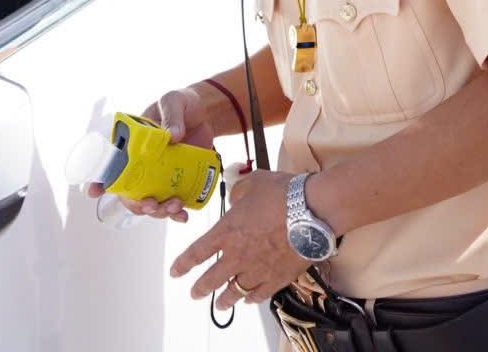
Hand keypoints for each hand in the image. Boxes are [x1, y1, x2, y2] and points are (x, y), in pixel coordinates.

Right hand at [83, 87, 214, 223]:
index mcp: (134, 144)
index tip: (94, 192)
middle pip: (131, 193)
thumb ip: (171, 116)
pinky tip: (183, 215)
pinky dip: (177, 214)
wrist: (205, 113)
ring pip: (152, 203)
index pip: (112, 164)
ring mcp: (161, 175)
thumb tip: (172, 136)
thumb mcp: (172, 101)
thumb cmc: (181, 104)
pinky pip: (174, 203)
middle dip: (137, 204)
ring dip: (159, 211)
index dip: (101, 180)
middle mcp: (143, 164)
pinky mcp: (179, 181)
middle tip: (151, 203)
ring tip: (175, 204)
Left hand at [170, 169, 309, 309]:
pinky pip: (260, 294)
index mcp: (227, 231)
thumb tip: (236, 198)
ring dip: (225, 299)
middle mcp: (237, 255)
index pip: (197, 252)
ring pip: (235, 291)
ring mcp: (257, 270)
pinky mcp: (277, 278)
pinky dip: (251, 298)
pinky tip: (248, 300)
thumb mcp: (255, 182)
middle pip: (212, 278)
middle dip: (200, 287)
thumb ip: (240, 191)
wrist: (311, 211)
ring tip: (220, 304)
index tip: (175, 272)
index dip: (183, 264)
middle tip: (195, 293)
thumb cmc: (282, 194)